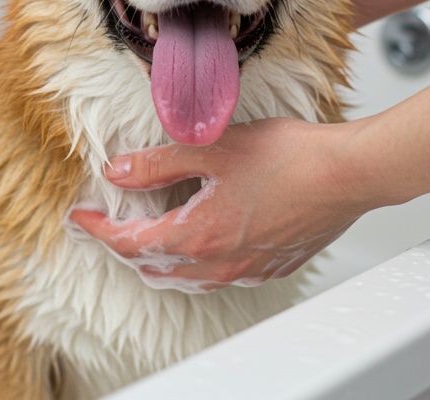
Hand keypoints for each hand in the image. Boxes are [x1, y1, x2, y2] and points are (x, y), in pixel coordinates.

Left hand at [68, 62, 429, 292]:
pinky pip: (219, 278)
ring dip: (157, 262)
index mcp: (196, 235)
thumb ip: (158, 162)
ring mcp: (246, 269)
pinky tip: (201, 246)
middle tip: (107, 227)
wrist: (348, 175)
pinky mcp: (270, 267)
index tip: (81, 217)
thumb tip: (118, 170)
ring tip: (145, 240)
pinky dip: (195, 267)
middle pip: (153, 267)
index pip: (129, 241)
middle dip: (124, 248)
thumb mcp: (212, 149)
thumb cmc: (290, 157)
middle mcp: (218, 263)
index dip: (99, 229)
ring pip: (185, 280)